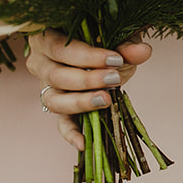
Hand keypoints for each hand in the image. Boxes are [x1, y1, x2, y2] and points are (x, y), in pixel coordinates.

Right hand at [25, 30, 151, 150]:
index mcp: (47, 40)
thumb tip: (143, 51)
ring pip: (55, 100)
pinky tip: (83, 142)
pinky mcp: (59, 108)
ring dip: (81, 102)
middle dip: (87, 79)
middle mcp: (40, 64)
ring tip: (106, 100)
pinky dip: (71, 134)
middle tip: (114, 79)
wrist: (106, 60)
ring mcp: (46, 89)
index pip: (60, 49)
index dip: (87, 56)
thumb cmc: (106, 43)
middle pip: (56, 76)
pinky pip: (61, 123)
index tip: (116, 59)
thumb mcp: (117, 40)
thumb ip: (127, 44)